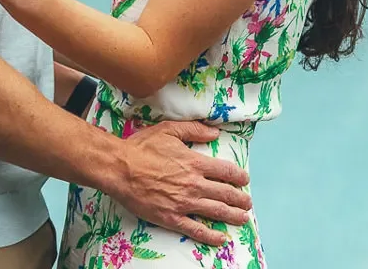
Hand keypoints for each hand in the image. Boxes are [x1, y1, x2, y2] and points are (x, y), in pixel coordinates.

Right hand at [112, 121, 252, 247]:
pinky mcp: (171, 218)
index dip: (238, 176)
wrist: (119, 168)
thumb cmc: (141, 148)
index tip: (244, 180)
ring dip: (233, 216)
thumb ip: (194, 130)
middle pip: (225, 194)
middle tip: (247, 203)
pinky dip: (211, 235)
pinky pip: (196, 229)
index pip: (225, 171)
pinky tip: (221, 238)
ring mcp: (184, 203)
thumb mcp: (168, 130)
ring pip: (216, 212)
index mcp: (194, 163)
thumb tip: (215, 132)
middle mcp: (194, 184)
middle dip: (240, 199)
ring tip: (243, 219)